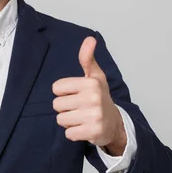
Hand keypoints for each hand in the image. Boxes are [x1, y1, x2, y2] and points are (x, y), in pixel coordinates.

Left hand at [52, 36, 125, 152]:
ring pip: (61, 119)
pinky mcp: (93, 132)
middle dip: (65, 108)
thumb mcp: (95, 77)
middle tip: (79, 108)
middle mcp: (93, 98)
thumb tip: (90, 39)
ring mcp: (94, 116)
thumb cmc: (100, 97)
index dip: (63, 92)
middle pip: (56, 104)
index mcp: (91, 83)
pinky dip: (73, 133)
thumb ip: (88, 59)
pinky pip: (68, 134)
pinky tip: (84, 128)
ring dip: (68, 121)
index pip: (56, 88)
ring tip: (81, 118)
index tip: (76, 94)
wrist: (115, 123)